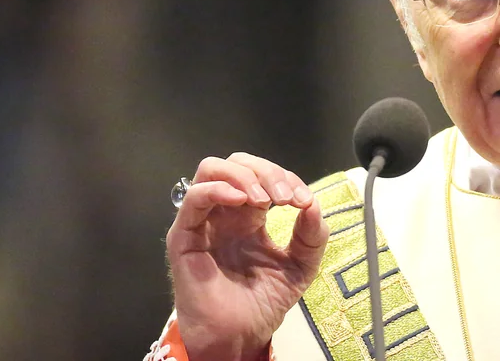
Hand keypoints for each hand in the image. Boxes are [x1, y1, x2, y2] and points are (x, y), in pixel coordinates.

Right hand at [166, 153, 328, 360]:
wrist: (241, 335)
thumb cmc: (263, 303)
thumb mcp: (301, 266)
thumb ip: (311, 235)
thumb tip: (314, 203)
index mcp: (250, 216)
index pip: (264, 176)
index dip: (287, 179)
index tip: (305, 202)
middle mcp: (225, 213)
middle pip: (238, 164)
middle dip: (267, 172)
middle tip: (287, 197)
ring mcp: (204, 221)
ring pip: (212, 169)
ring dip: (244, 175)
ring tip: (266, 199)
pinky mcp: (185, 236)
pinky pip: (193, 197)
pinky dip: (218, 189)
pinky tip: (243, 200)